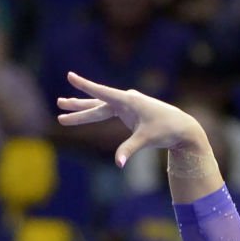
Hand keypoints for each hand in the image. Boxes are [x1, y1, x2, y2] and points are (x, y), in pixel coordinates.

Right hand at [56, 71, 204, 168]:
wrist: (181, 127)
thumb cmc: (166, 130)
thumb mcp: (147, 140)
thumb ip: (130, 150)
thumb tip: (118, 164)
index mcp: (128, 101)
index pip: (102, 93)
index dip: (85, 86)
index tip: (70, 76)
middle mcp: (125, 100)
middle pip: (96, 102)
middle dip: (77, 105)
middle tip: (58, 104)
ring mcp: (126, 106)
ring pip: (99, 107)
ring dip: (82, 110)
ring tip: (63, 107)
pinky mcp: (128, 113)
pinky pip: (106, 112)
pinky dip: (94, 114)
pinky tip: (83, 114)